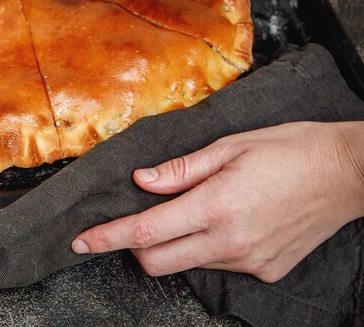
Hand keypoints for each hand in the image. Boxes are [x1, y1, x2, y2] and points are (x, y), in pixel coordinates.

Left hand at [71, 121, 363, 282]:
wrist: (346, 173)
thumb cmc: (288, 149)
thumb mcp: (229, 147)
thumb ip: (180, 170)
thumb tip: (142, 181)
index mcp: (216, 206)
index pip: (147, 231)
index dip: (108, 238)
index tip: (81, 242)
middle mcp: (230, 243)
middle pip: (158, 261)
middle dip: (134, 246)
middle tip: (135, 220)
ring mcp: (249, 262)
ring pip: (188, 263)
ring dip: (174, 243)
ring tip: (192, 209)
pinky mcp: (266, 270)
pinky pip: (218, 265)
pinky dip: (206, 247)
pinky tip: (224, 220)